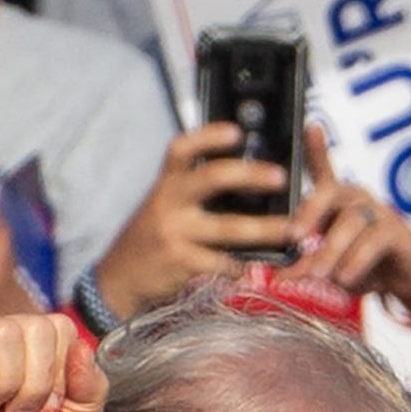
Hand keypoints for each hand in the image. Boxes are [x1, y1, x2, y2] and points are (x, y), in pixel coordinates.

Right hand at [89, 123, 291, 317]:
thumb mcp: (162, 207)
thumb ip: (192, 194)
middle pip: (212, 178)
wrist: (118, 279)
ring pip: (228, 228)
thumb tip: (243, 184)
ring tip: (292, 229)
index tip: (236, 132)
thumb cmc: (150, 239)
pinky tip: (254, 266)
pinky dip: (241, 265)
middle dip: (251, 175)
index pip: (182, 149)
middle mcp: (169, 203)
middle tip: (280, 177)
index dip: (208, 137)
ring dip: (264, 229)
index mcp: (166, 184)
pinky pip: (221, 262)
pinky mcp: (181, 263)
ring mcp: (175, 233)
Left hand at [283, 124, 410, 309]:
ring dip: (331, 249)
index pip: (324, 169)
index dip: (316, 148)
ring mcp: (377, 213)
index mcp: (336, 201)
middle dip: (310, 213)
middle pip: (331, 193)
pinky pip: (373, 242)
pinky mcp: (395, 233)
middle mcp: (356, 199)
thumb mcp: (329, 263)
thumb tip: (279, 275)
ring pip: (350, 222)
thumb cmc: (362, 264)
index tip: (311, 128)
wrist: (405, 279)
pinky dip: (356, 261)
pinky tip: (345, 278)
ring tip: (318, 273)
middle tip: (293, 236)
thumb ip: (305, 264)